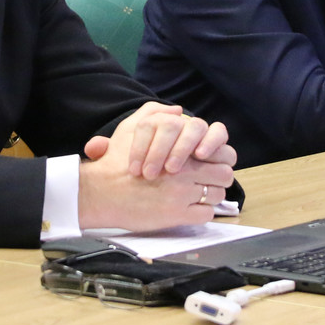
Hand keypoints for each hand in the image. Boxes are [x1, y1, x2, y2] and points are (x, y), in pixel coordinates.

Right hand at [78, 103, 235, 231]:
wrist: (100, 192)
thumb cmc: (115, 162)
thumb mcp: (131, 128)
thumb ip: (154, 113)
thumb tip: (177, 110)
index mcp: (180, 147)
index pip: (222, 151)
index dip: (220, 158)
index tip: (210, 163)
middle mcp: (186, 169)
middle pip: (225, 174)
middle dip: (219, 178)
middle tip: (208, 181)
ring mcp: (183, 193)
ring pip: (218, 195)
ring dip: (210, 196)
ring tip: (197, 196)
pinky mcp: (178, 215)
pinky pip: (206, 215)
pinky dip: (201, 213)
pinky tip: (188, 210)